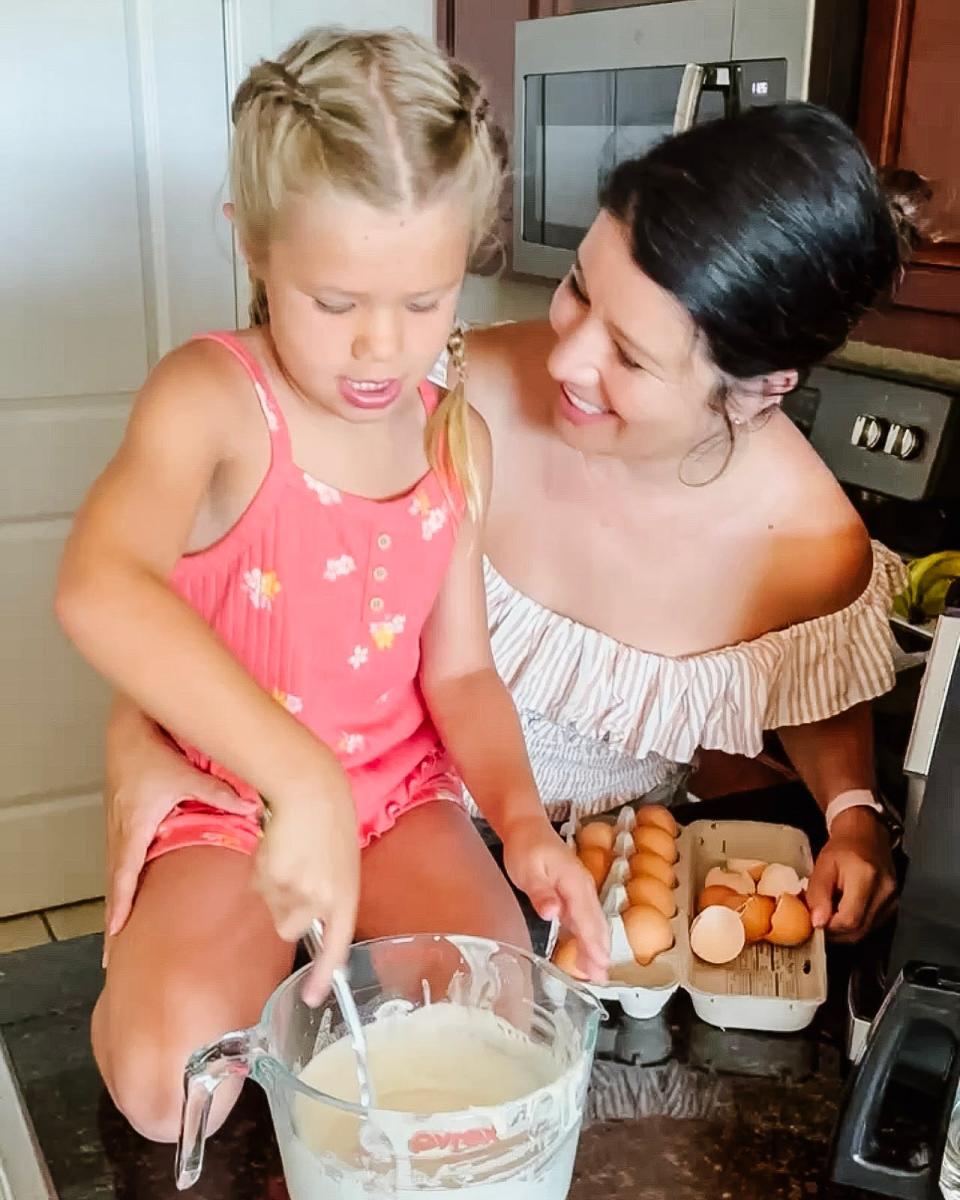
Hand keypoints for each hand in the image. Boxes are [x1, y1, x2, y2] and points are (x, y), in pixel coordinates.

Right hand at [104, 716, 251, 959]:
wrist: (126, 728)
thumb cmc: (150, 750)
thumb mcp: (185, 773)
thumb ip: (219, 793)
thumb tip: (252, 807)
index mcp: (135, 826)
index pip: (125, 877)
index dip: (121, 908)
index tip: (116, 936)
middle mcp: (121, 830)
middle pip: (114, 884)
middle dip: (113, 919)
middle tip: (111, 952)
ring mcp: (117, 824)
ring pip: (113, 871)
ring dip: (114, 901)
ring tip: (116, 930)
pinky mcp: (120, 816)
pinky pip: (117, 857)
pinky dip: (117, 880)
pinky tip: (125, 889)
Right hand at [255, 762, 359, 1006]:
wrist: (311, 791)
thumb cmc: (331, 822)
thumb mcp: (344, 863)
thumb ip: (329, 894)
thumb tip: (307, 915)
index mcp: (346, 897)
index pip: (337, 947)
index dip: (322, 976)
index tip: (311, 997)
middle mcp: (321, 900)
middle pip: (290, 928)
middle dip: (287, 909)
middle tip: (297, 875)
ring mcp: (294, 890)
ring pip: (272, 906)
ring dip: (274, 889)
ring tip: (289, 856)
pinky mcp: (270, 877)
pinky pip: (258, 887)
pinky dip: (262, 873)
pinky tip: (277, 850)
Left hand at [502, 815, 609, 979]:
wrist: (526, 826)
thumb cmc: (526, 846)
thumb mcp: (528, 868)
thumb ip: (541, 892)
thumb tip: (553, 912)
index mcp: (574, 880)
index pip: (586, 916)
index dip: (593, 942)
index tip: (600, 963)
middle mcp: (582, 886)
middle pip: (595, 923)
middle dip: (600, 951)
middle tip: (601, 978)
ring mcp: (580, 891)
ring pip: (593, 923)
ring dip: (596, 948)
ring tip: (596, 974)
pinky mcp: (573, 894)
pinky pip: (584, 919)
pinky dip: (587, 938)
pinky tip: (585, 954)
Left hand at [806, 807, 896, 941]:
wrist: (866, 835)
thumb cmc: (843, 847)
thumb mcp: (823, 865)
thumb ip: (818, 894)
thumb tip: (817, 922)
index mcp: (866, 878)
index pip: (849, 919)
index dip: (829, 926)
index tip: (814, 921)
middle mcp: (884, 891)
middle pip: (858, 930)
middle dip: (835, 931)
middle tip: (819, 920)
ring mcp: (892, 900)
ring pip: (865, 931)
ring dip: (844, 929)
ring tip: (831, 912)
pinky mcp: (893, 905)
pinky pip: (871, 925)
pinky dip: (855, 924)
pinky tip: (845, 911)